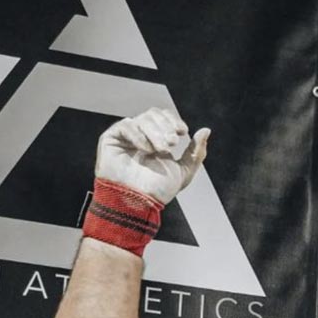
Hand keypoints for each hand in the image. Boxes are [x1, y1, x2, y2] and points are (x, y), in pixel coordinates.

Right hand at [95, 107, 209, 204]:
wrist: (138, 203)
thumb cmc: (158, 192)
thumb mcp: (184, 172)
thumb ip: (196, 152)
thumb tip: (206, 130)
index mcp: (157, 141)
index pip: (164, 117)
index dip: (173, 120)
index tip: (182, 131)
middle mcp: (141, 136)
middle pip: (153, 114)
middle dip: (165, 126)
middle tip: (172, 143)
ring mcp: (126, 137)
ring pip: (142, 119)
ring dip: (155, 133)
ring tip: (160, 150)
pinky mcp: (111, 139)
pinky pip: (126, 126)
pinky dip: (139, 135)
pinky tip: (146, 150)